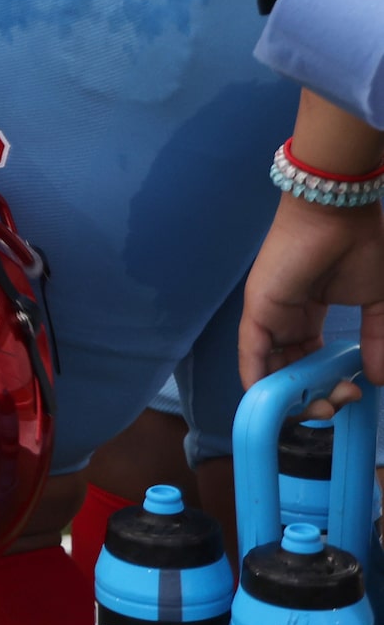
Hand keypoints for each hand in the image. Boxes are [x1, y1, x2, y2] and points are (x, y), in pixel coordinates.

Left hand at [240, 193, 383, 400]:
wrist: (338, 214)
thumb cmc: (360, 248)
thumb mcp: (379, 302)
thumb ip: (378, 341)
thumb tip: (377, 379)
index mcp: (310, 315)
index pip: (309, 361)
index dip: (326, 385)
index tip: (349, 396)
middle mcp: (286, 318)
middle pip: (290, 370)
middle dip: (313, 396)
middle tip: (339, 404)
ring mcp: (269, 315)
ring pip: (271, 368)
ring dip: (292, 396)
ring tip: (321, 409)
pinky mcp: (258, 310)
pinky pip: (252, 352)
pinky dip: (259, 380)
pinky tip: (271, 405)